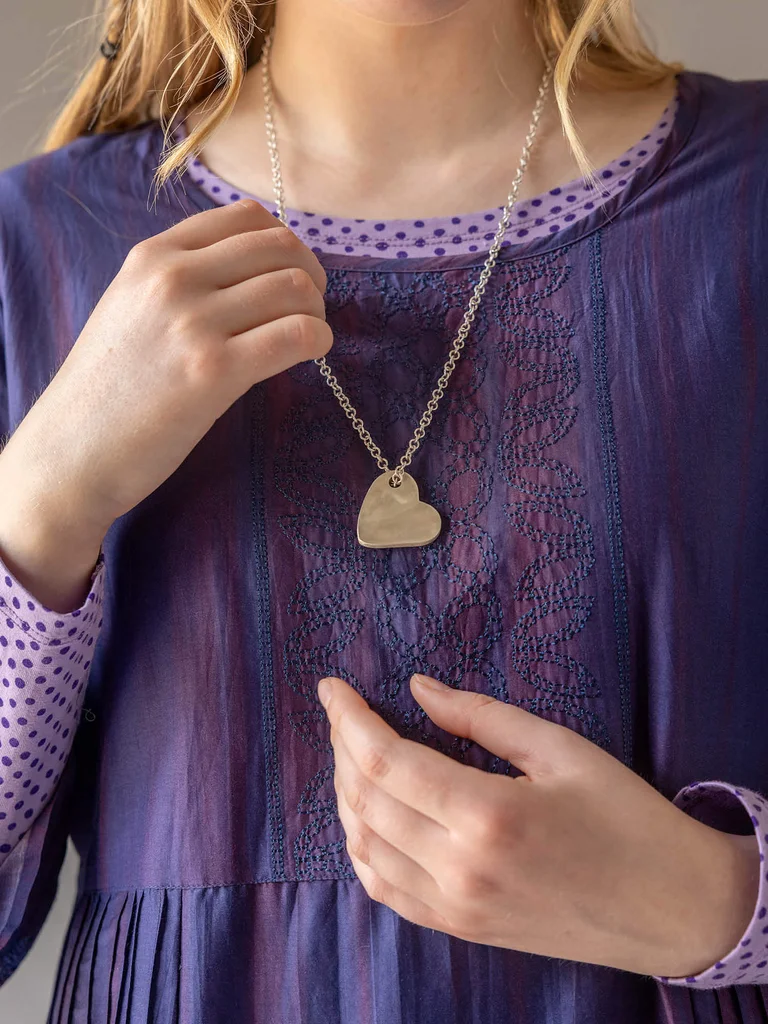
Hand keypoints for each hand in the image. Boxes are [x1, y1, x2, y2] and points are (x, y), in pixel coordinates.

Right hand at [0, 200, 331, 542]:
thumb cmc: (108, 391)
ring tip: (307, 338)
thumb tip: (257, 273)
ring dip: (316, 311)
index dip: (285, 243)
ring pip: (294, 287)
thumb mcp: (131, 309)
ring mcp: (193, 322)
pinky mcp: (214, 371)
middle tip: (309, 310)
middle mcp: (172, 278)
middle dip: (310, 275)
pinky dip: (318, 340)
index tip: (291, 275)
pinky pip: (296, 334)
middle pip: (279, 247)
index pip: (245, 217)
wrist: (72, 452)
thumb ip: (183, 282)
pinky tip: (312, 354)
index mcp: (152, 256)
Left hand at [318, 674, 759, 978]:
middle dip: (343, 747)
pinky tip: (366, 815)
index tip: (332, 686)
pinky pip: (385, 889)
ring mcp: (456, 908)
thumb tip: (418, 688)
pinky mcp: (461, 929)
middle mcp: (460, 869)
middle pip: (366, 801)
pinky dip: (361, 847)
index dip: (349, 719)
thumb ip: (480, 716)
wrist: (671, 908)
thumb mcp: (560, 748)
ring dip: (346, 796)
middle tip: (344, 712)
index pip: (386, 762)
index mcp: (488, 816)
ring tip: (352, 754)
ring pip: (364, 847)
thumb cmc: (625, 818)